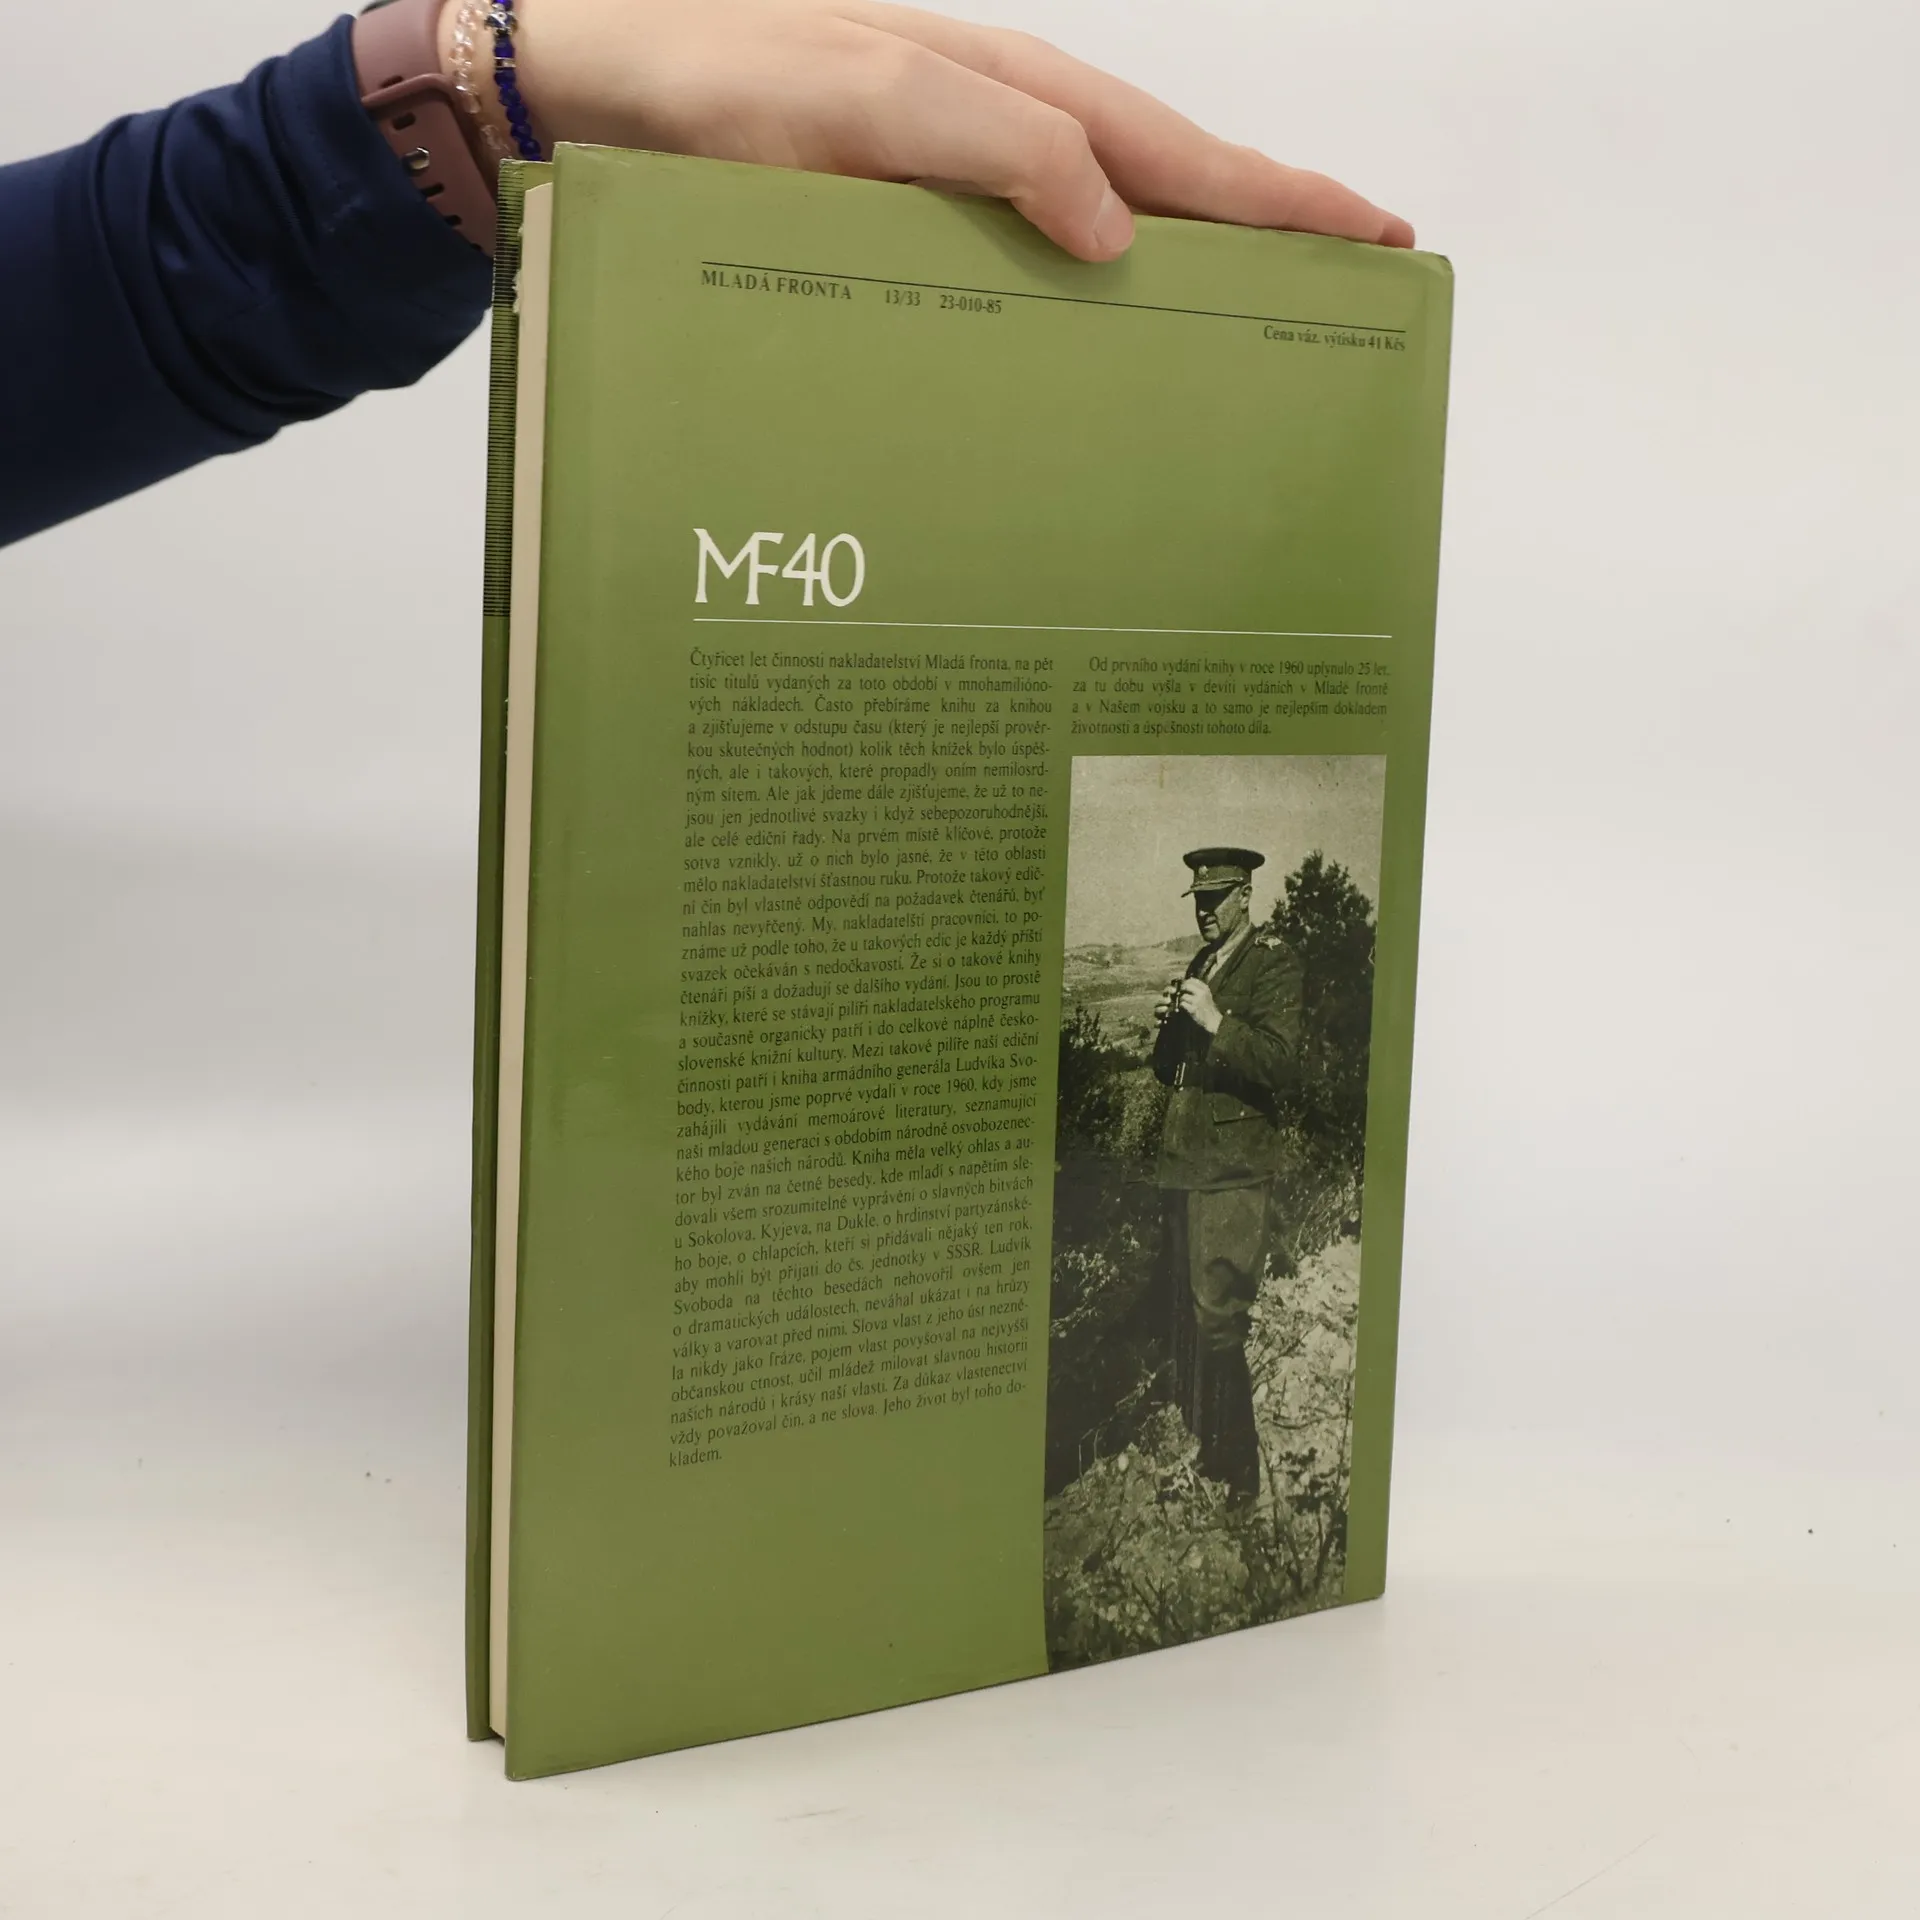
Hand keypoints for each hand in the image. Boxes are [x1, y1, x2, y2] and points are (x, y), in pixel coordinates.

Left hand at [490, 0, 1413, 260]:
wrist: (608, 92)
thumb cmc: (727, 81)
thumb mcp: (870, 97)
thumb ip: (997, 144)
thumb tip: (1121, 234)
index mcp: (1021, 98)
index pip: (1188, 156)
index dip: (1288, 202)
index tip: (1382, 240)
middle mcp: (1005, 139)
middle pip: (1170, 190)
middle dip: (1270, 236)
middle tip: (1358, 290)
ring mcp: (962, 184)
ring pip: (1109, 232)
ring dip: (1192, 275)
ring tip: (1259, 333)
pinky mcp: (910, 229)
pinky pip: (1031, 267)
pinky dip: (1092, 302)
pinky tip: (1102, 340)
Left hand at [1175, 978, 1222, 1034]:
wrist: (1213, 1019)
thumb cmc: (1208, 1007)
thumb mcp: (1206, 994)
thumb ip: (1198, 988)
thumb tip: (1186, 983)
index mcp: (1205, 988)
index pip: (1192, 980)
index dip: (1185, 982)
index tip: (1183, 985)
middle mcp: (1202, 993)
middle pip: (1186, 985)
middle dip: (1181, 989)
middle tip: (1180, 992)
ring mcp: (1197, 1001)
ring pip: (1183, 996)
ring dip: (1182, 999)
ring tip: (1184, 1002)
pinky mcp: (1193, 1009)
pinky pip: (1183, 1004)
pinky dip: (1182, 1005)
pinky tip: (1185, 1007)